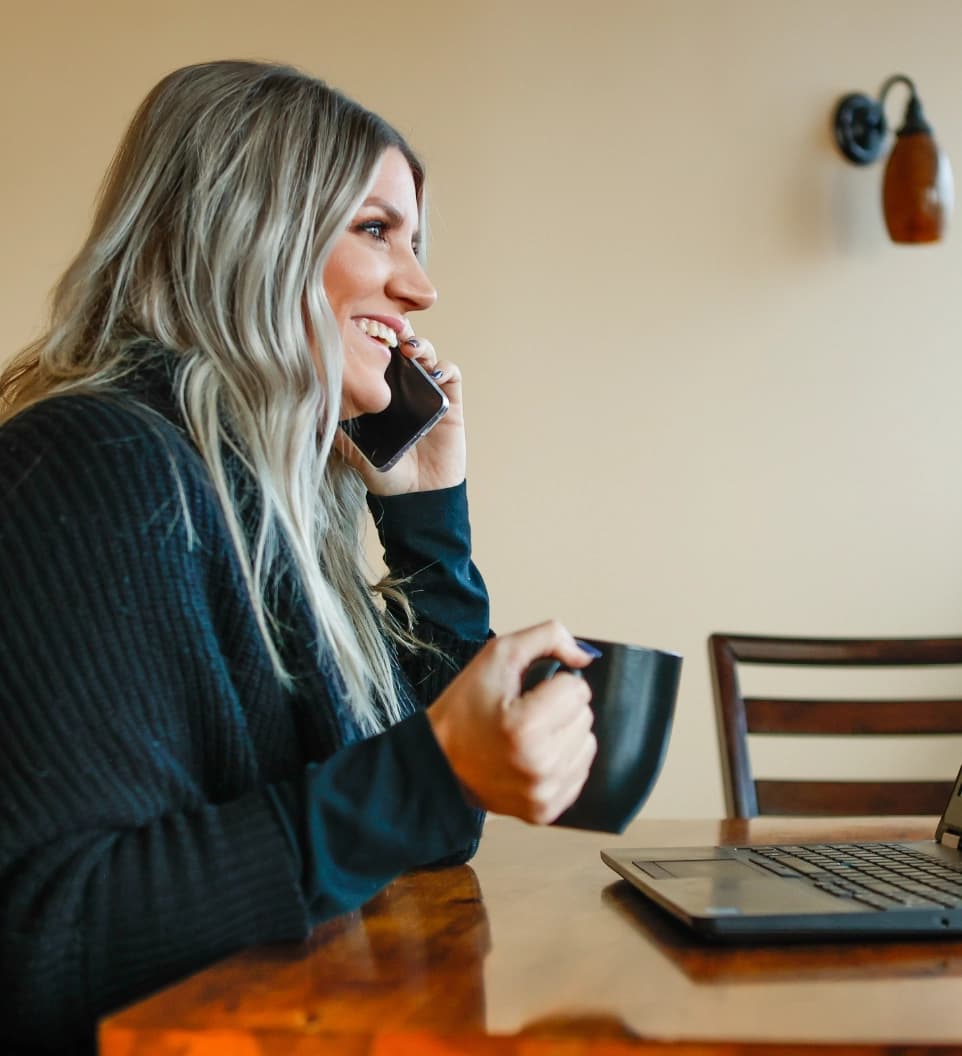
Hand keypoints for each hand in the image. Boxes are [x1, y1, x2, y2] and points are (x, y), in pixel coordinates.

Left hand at [337, 327, 465, 495]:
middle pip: (400, 348)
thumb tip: (310, 411)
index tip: (360, 332)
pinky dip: (445, 366)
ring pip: (426, 355)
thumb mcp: (354, 452)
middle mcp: (402, 389)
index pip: (375, 358)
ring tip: (411, 349)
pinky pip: (451, 374)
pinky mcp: (450, 403)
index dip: (370, 341)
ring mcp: (427, 393)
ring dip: (420, 345)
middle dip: (395, 334)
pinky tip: (434, 373)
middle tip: (386, 331)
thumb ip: (337, 432)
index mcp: (379, 395)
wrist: (418, 496)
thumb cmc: (386, 475)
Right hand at [426, 621, 597, 823]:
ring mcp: (543, 793)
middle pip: (585, 716)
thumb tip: (586, 655)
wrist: (437, 761)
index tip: (526, 693)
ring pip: (587, 743)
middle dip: (560, 709)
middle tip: (523, 714)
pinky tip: (533, 756)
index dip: (553, 683)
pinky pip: (580, 772)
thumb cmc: (463, 709)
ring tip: (529, 736)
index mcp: (525, 727)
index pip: (577, 690)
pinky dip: (562, 760)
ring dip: (564, 734)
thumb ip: (547, 638)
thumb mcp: (497, 655)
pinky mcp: (545, 811)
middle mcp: (538, 766)